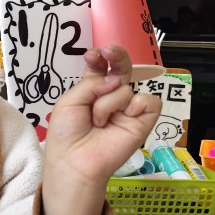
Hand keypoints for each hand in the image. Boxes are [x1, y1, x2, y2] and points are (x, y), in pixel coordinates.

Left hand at [40, 46, 160, 214]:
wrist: (74, 161)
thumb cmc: (67, 134)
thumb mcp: (69, 101)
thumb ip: (91, 84)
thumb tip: (115, 80)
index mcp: (92, 90)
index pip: (101, 67)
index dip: (99, 57)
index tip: (93, 55)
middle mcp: (111, 96)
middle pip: (121, 68)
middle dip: (117, 56)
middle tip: (108, 53)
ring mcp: (127, 108)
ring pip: (126, 87)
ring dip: (108, 103)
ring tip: (98, 121)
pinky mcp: (143, 121)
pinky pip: (148, 101)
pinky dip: (136, 105)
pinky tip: (126, 116)